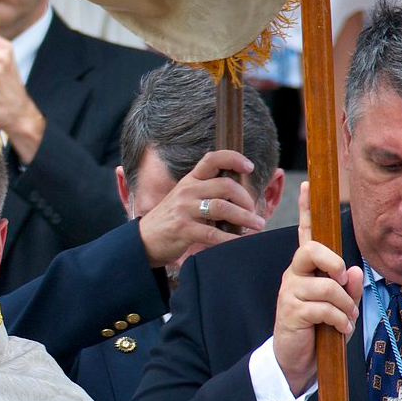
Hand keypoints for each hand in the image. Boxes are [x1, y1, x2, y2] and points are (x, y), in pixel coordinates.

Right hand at [138, 150, 265, 268]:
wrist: (144, 240)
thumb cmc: (170, 220)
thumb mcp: (184, 198)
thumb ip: (206, 192)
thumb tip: (240, 196)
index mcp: (189, 180)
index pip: (212, 159)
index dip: (233, 158)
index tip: (249, 166)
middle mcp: (187, 191)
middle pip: (225, 186)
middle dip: (246, 199)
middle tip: (253, 211)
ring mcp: (184, 210)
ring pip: (223, 208)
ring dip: (245, 217)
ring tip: (257, 225)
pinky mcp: (183, 230)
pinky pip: (213, 234)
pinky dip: (231, 239)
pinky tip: (240, 242)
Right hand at [273, 181, 362, 393]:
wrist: (298, 360)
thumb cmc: (321, 329)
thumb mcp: (341, 306)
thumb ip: (349, 288)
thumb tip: (355, 271)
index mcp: (307, 268)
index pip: (306, 233)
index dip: (306, 210)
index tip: (308, 185)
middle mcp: (295, 274)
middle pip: (312, 250)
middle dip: (334, 263)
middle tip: (341, 281)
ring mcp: (290, 292)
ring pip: (327, 285)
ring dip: (345, 305)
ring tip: (344, 319)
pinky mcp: (290, 311)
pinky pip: (324, 308)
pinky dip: (339, 321)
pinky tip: (338, 331)